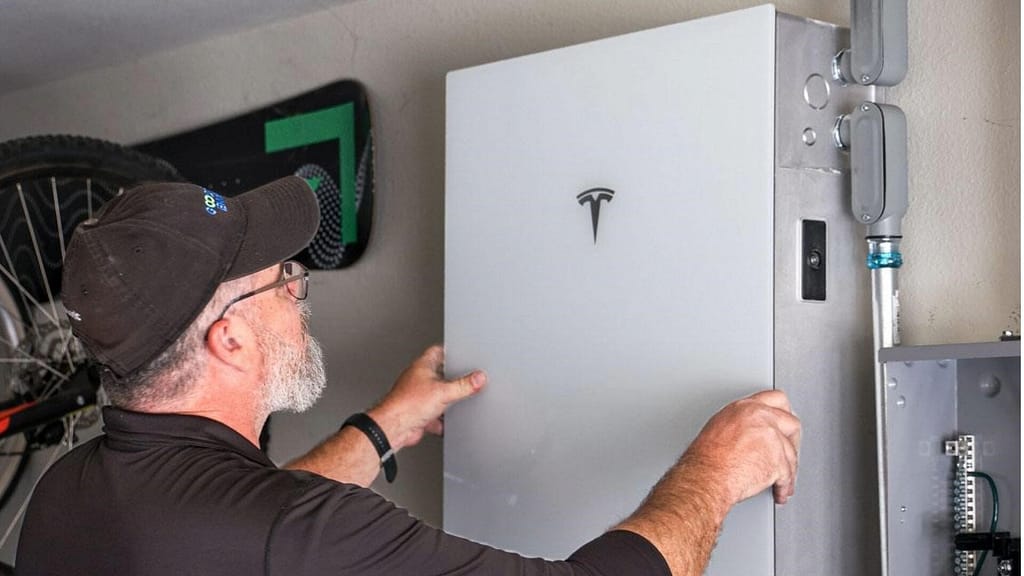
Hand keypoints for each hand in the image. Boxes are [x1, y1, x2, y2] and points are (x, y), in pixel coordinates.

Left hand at [367, 345, 485, 450]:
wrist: (394, 428)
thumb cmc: (407, 404)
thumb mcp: (444, 392)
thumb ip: (464, 385)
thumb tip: (478, 378)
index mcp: (422, 366)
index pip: (438, 351)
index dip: (450, 351)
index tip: (461, 353)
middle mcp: (418, 379)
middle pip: (440, 375)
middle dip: (453, 380)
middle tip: (464, 382)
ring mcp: (417, 396)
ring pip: (438, 396)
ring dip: (447, 401)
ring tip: (455, 404)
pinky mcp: (418, 413)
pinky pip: (435, 415)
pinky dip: (441, 420)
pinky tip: (446, 422)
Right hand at [683, 390, 800, 505]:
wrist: (707, 476)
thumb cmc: (706, 459)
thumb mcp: (719, 428)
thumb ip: (741, 424)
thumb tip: (750, 433)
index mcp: (745, 408)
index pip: (776, 399)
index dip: (784, 412)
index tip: (785, 423)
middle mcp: (761, 418)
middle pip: (791, 423)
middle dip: (793, 440)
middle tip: (789, 452)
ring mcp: (772, 437)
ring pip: (791, 453)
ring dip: (788, 469)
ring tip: (781, 480)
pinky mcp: (778, 460)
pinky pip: (788, 474)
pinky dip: (784, 485)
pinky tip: (780, 490)